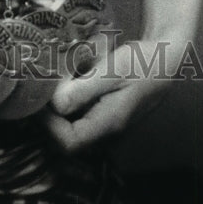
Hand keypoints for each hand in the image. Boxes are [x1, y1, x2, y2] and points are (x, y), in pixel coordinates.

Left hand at [40, 40, 169, 154]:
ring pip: (70, 130)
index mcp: (109, 124)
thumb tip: (54, 104)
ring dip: (54, 111)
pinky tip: (63, 84)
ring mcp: (105, 126)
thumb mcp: (112, 70)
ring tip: (49, 85)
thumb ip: (83, 89)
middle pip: (65, 140)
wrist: (164, 60)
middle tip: (39, 90)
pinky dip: (65, 105)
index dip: (47, 125)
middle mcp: (106, 133)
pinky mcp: (103, 117)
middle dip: (47, 118)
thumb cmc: (140, 63)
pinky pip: (77, 120)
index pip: (68, 143)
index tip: (38, 98)